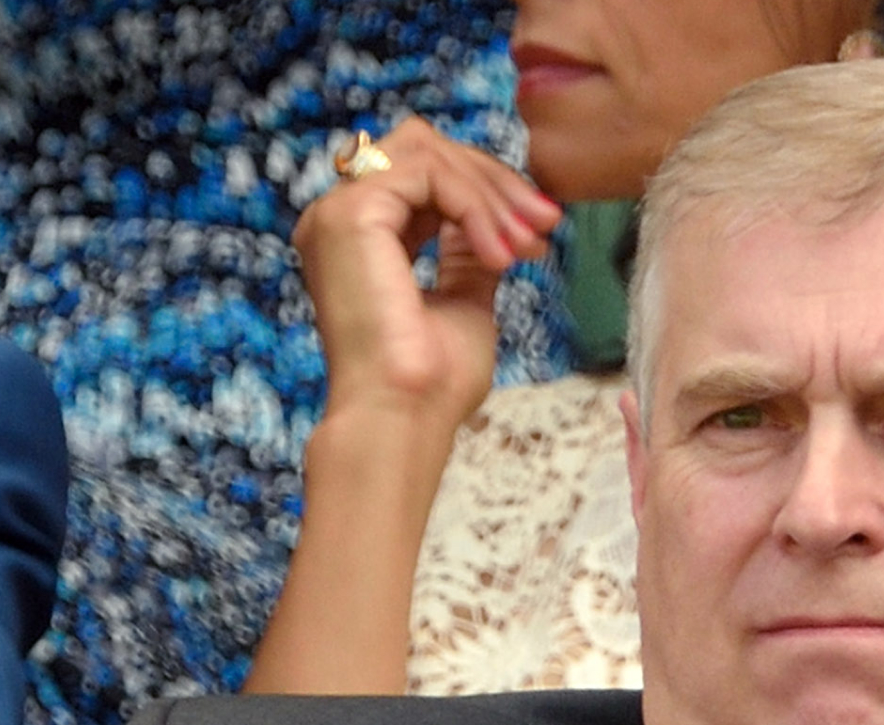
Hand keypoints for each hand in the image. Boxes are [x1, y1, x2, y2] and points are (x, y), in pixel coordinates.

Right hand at [293, 119, 562, 427]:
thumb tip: (498, 218)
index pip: (425, 174)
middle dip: (495, 181)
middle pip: (425, 147)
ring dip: (491, 194)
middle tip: (545, 225)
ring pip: (429, 152)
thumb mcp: (466, 299)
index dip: (489, 192)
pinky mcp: (350, 214)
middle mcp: (340, 218)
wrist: (404, 418)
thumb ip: (470, 252)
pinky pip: (428, 173)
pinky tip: (500, 254)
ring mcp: (338, 212)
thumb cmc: (432, 382)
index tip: (542, 231)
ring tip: (526, 244)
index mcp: (361, 237)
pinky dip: (475, 205)